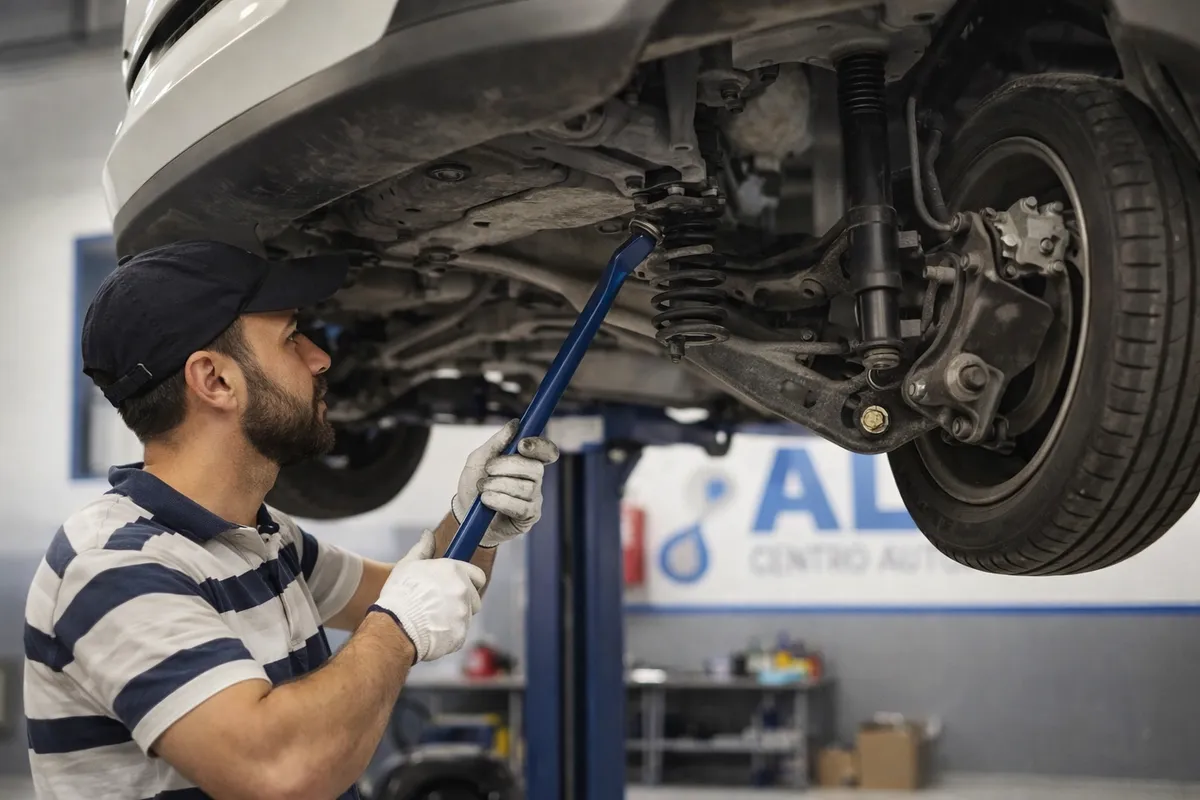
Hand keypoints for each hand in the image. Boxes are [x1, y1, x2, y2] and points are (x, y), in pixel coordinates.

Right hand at [369, 531, 485, 662]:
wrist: (394, 625)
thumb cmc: (400, 592)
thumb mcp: (407, 565)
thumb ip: (423, 549)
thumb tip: (428, 535)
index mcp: (455, 570)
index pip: (479, 577)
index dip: (471, 583)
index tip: (458, 588)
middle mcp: (464, 590)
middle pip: (474, 599)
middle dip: (462, 603)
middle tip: (440, 606)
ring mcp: (464, 613)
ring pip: (466, 618)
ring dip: (455, 619)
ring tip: (432, 620)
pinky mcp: (461, 634)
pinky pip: (459, 634)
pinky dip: (449, 635)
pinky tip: (432, 632)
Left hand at [452, 419, 559, 547]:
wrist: (464, 514)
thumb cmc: (473, 484)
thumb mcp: (479, 459)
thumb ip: (497, 442)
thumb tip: (515, 424)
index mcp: (526, 461)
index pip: (546, 451)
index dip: (539, 446)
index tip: (521, 445)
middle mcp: (535, 479)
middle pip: (535, 467)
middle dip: (508, 466)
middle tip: (488, 470)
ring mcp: (534, 498)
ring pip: (526, 487)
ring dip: (498, 485)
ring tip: (482, 489)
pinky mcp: (529, 516)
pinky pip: (520, 506)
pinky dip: (500, 501)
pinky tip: (486, 501)